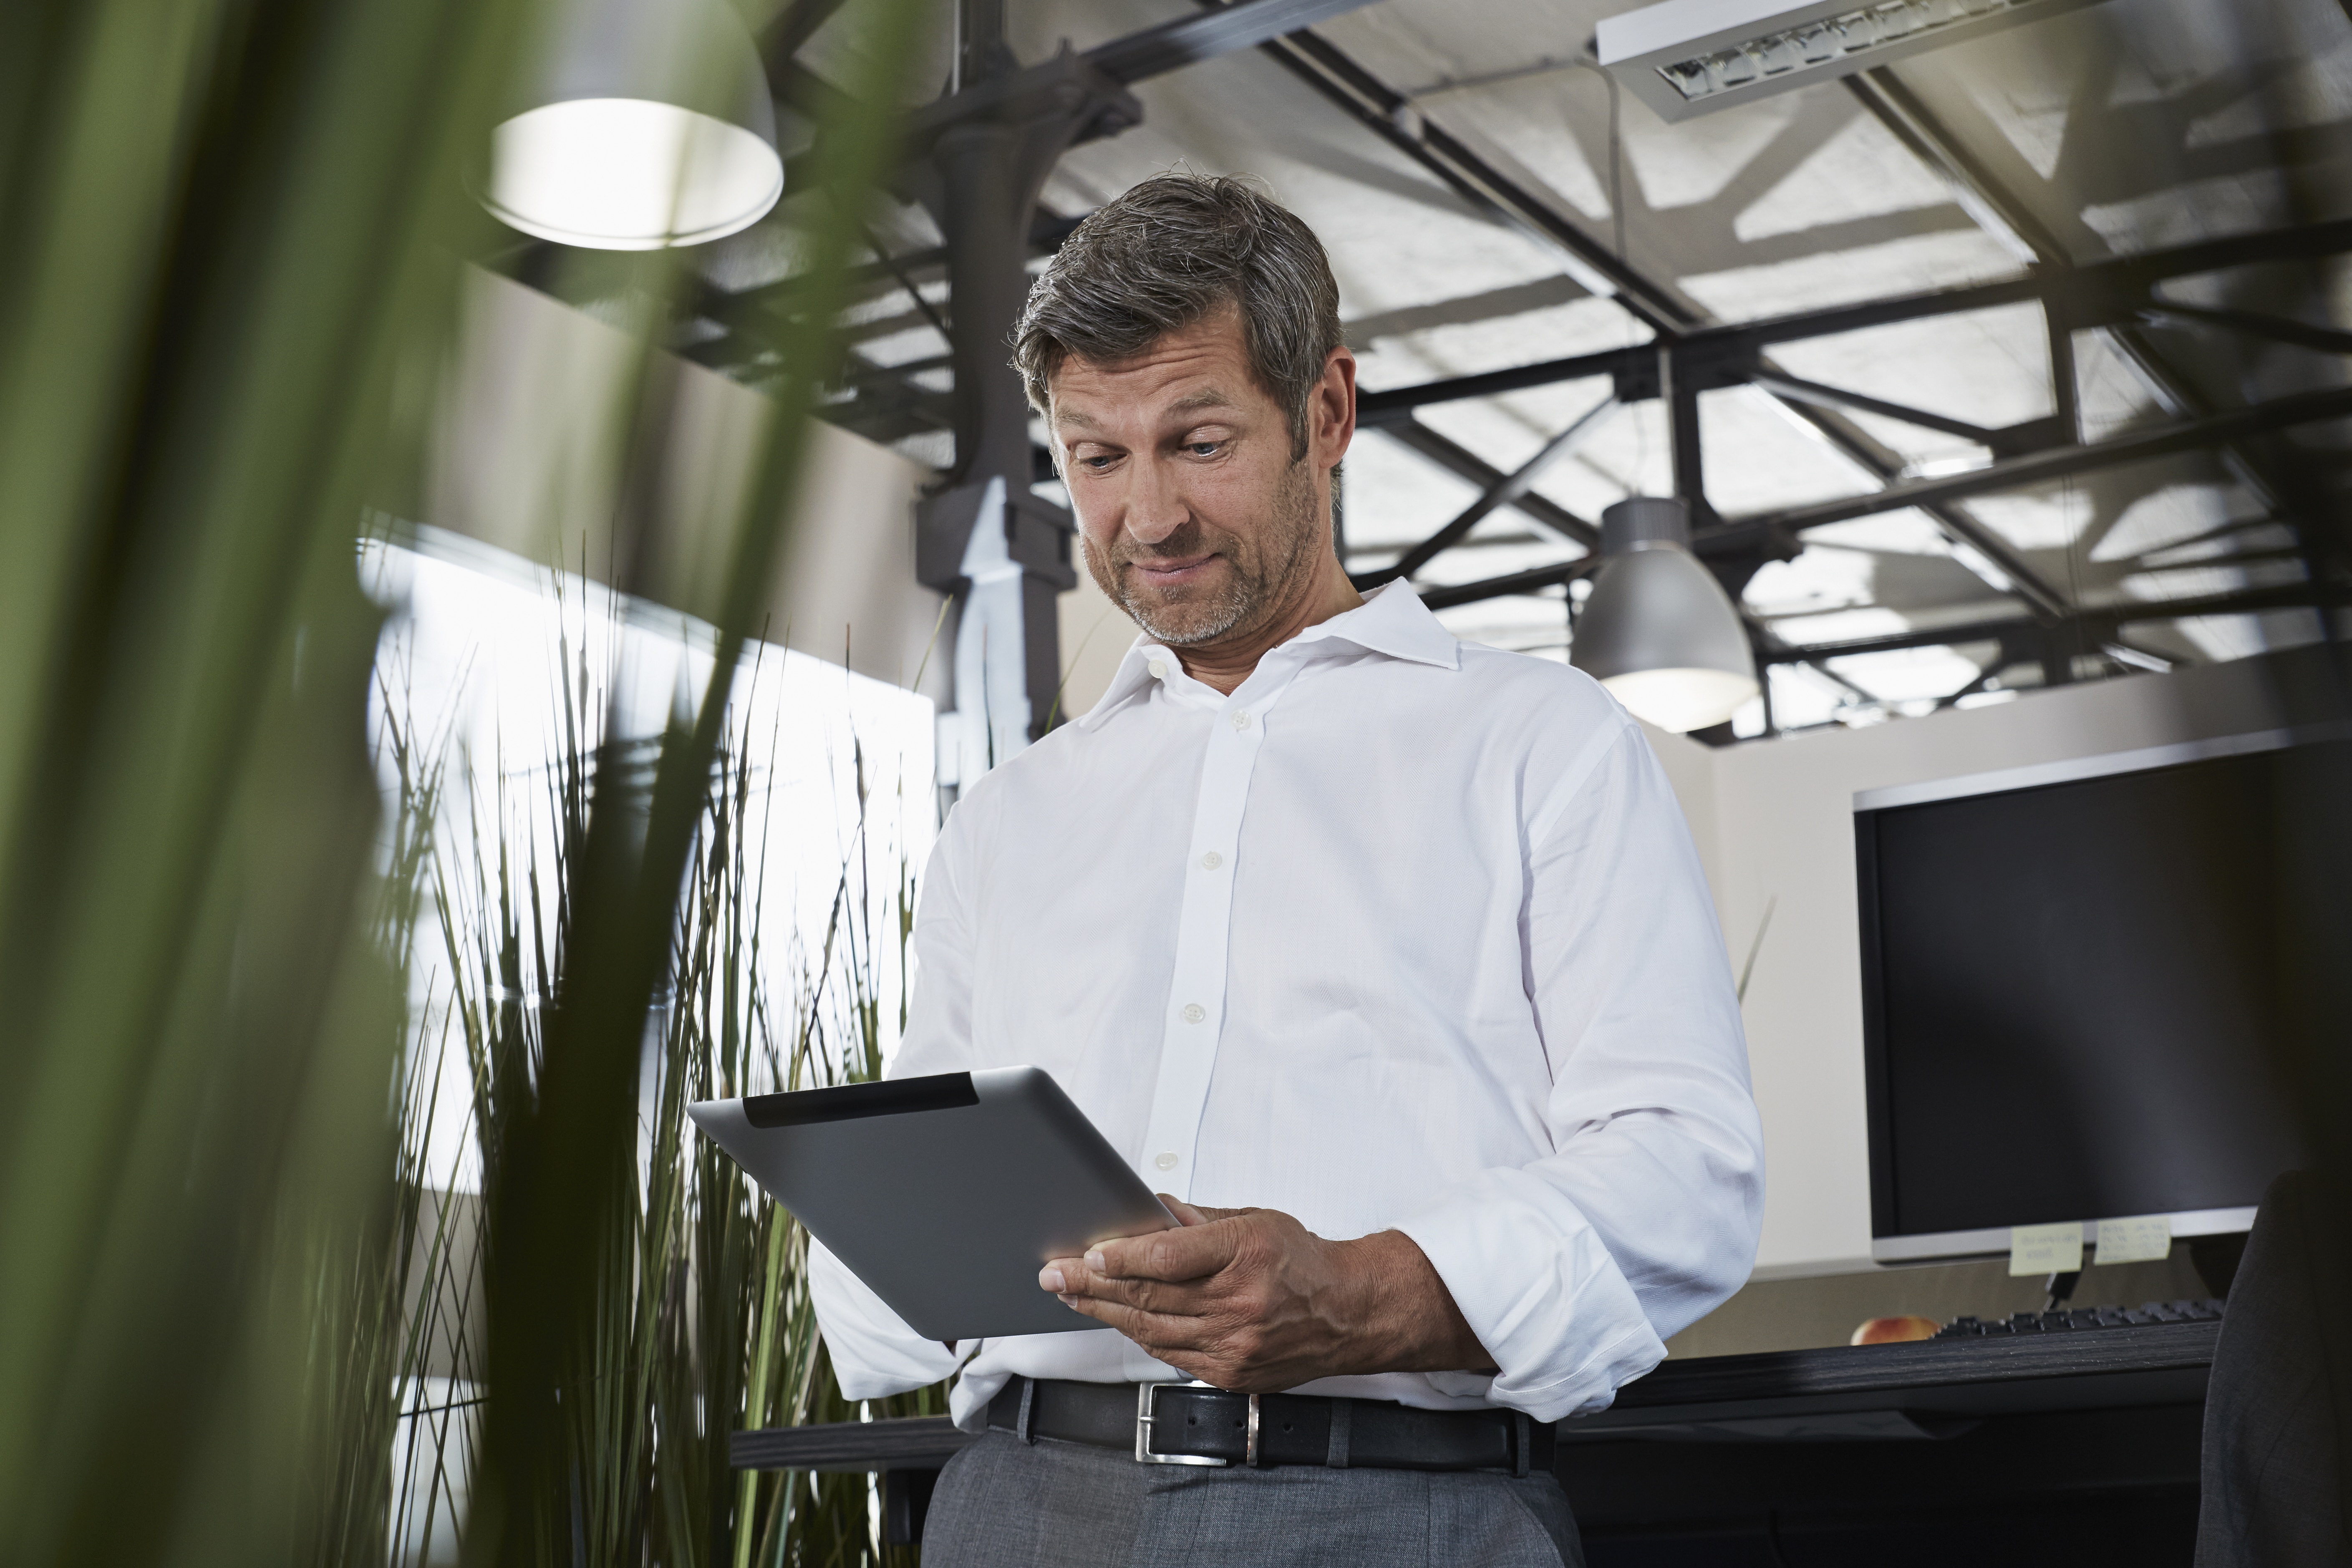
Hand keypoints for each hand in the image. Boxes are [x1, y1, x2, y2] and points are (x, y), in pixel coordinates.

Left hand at [1037, 1198, 1492, 1392]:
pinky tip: (1114, 1319)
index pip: (1172, 1257)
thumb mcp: (1255, 1219)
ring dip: (1104, 1312)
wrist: (1349, 1313)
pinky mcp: (1230, 1372)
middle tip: (1055, 1274)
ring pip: (1152, 1328)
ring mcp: (1234, 1343)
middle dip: (1094, 1285)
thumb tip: (1148, 1210)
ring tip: (1071, 1295)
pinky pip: (1169, 1353)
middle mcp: (1240, 1302)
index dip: (1123, 1257)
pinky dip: (1138, 1334)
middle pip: (1150, 1296)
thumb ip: (1198, 1221)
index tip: (1088, 1253)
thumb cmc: (1303, 1261)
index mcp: (1247, 1253)